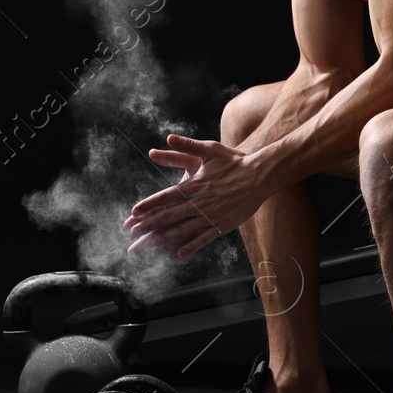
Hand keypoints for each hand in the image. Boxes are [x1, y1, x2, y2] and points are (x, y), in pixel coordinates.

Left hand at [124, 135, 264, 259]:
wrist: (260, 176)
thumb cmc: (235, 161)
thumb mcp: (210, 149)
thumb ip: (187, 145)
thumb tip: (168, 137)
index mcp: (195, 186)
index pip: (165, 197)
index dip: (148, 206)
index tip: (133, 214)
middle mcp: (200, 203)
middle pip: (168, 217)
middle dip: (147, 227)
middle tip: (132, 234)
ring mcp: (210, 216)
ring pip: (181, 231)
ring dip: (161, 240)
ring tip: (146, 248)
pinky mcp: (222, 225)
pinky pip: (202, 239)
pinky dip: (189, 247)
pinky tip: (177, 255)